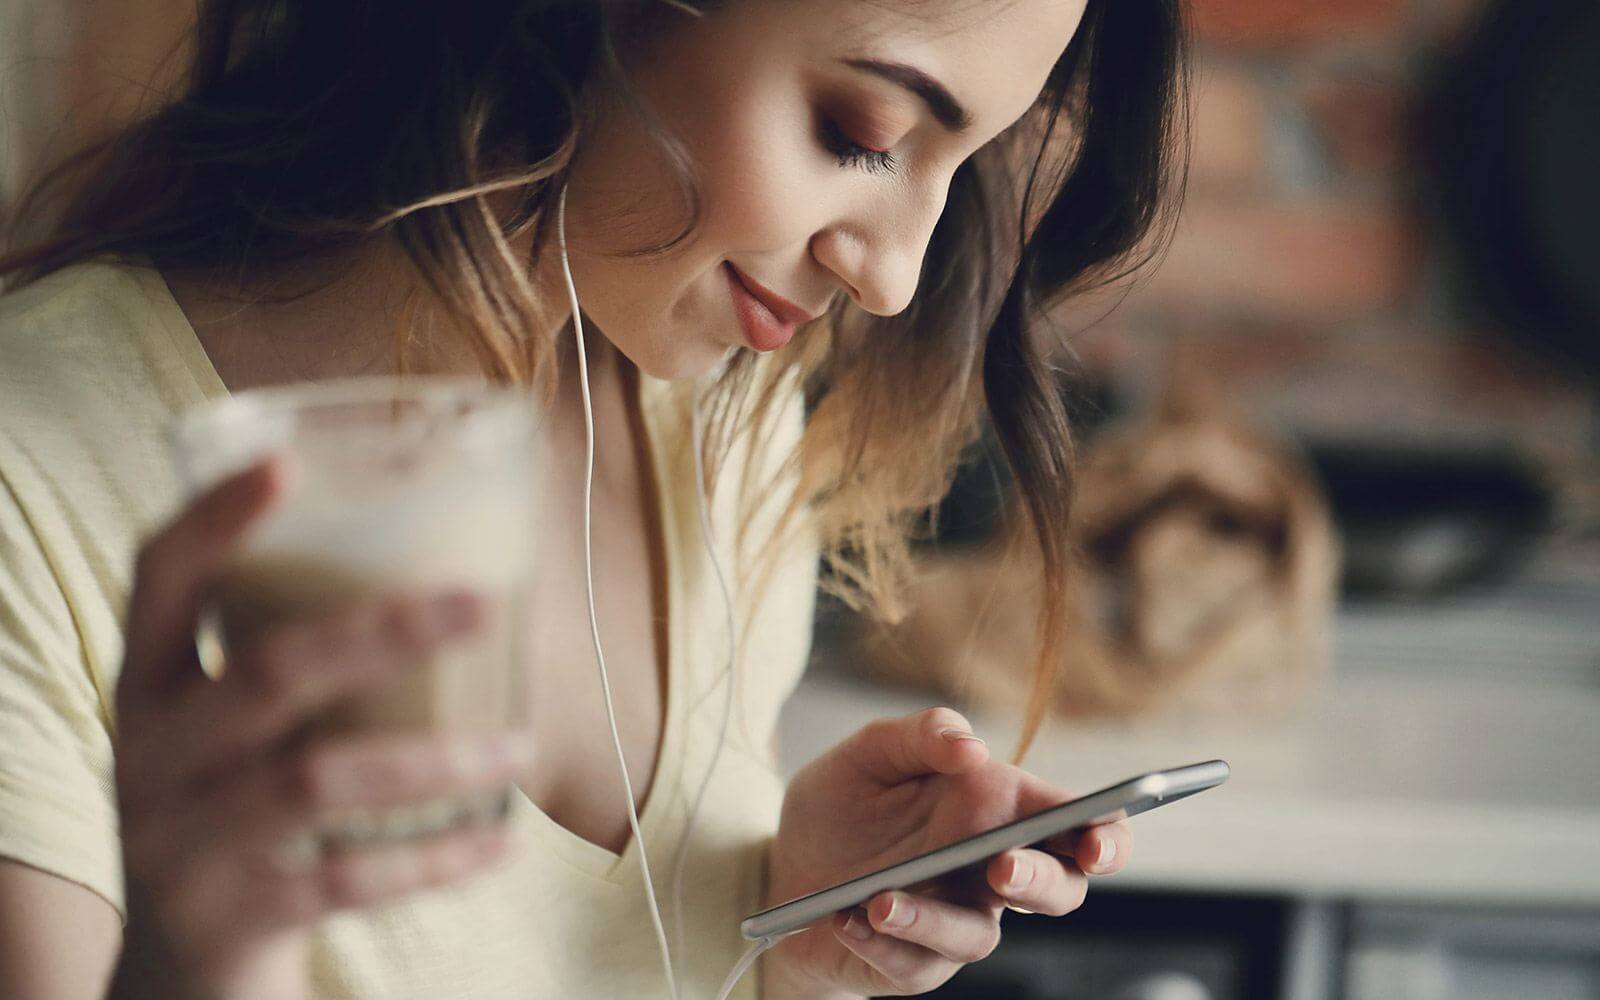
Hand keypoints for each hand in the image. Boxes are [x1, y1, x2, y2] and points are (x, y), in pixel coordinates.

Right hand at [108, 457, 532, 999]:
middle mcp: (153, 752)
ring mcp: (182, 838)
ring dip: (436, 761)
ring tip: (521, 747)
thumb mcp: (238, 734)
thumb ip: (302, 666)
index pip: (159, 579)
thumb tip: (467, 585)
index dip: (216, 521)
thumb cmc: (240, 812)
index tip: (285, 464)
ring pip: (316, 780)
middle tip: (483, 604)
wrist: (180, 971)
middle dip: (384, 634)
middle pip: (267, 674)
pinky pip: (346, 878)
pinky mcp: (227, 915)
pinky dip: (433, 858)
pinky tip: (498, 843)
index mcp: (152, 683)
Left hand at [760, 708, 1130, 997]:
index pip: (1080, 824)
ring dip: (933, 918)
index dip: (1107, 835)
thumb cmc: (843, 809)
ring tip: (881, 900)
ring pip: (978, 936)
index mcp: (998, 809)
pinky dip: (883, 943)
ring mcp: (956, 919)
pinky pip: (916, 966)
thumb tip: (971, 746)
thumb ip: (922, 734)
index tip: (1096, 842)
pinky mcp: (915, 964)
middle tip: (1002, 866)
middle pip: (1060, 891)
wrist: (783, 871)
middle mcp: (988, 870)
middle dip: (1040, 881)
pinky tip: (851, 919)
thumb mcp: (870, 754)